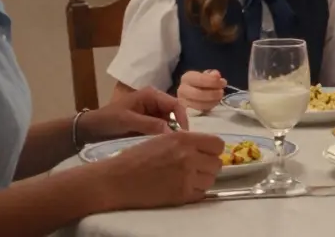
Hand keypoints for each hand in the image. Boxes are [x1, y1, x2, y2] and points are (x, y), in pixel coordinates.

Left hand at [80, 86, 187, 141]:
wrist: (90, 129)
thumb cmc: (108, 120)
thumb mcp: (128, 121)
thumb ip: (150, 124)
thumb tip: (172, 133)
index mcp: (151, 95)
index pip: (176, 105)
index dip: (182, 119)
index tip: (183, 137)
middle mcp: (155, 102)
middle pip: (175, 114)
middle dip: (177, 128)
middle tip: (178, 146)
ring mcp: (152, 113)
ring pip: (169, 124)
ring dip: (170, 134)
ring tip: (171, 149)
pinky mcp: (148, 124)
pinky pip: (161, 130)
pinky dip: (163, 138)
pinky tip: (162, 148)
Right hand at [95, 130, 225, 209]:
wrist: (117, 179)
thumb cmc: (135, 157)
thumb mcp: (162, 138)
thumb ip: (185, 141)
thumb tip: (203, 147)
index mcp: (184, 138)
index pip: (218, 144)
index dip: (212, 150)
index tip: (205, 154)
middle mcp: (189, 156)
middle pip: (217, 163)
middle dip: (208, 165)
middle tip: (195, 168)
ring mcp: (187, 176)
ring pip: (211, 179)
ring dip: (202, 179)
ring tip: (187, 178)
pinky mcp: (182, 195)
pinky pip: (201, 194)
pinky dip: (195, 192)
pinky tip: (181, 187)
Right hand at [177, 70, 225, 112]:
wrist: (194, 95)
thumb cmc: (203, 84)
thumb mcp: (208, 76)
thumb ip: (212, 75)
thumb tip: (216, 75)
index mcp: (187, 78)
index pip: (199, 79)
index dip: (212, 81)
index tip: (223, 83)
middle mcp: (182, 90)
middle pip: (198, 94)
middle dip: (213, 94)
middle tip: (221, 92)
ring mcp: (183, 102)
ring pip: (199, 105)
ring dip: (212, 102)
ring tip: (218, 98)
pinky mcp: (187, 112)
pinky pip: (199, 112)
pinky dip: (208, 109)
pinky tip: (213, 104)